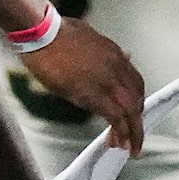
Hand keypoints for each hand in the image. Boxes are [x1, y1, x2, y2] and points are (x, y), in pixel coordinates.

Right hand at [21, 19, 145, 156]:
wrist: (41, 32)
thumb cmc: (54, 32)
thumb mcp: (85, 37)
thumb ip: (100, 51)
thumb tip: (108, 58)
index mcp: (114, 53)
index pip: (135, 82)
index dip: (136, 100)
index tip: (132, 113)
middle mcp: (116, 66)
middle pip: (137, 98)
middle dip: (137, 119)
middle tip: (133, 135)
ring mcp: (108, 80)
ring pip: (131, 111)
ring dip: (133, 132)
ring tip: (131, 148)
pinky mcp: (94, 94)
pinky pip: (116, 117)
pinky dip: (120, 132)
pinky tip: (117, 142)